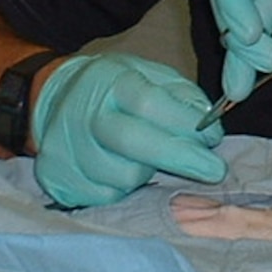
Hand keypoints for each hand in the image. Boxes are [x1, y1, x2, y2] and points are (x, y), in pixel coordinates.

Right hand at [29, 53, 226, 207]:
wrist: (57, 100)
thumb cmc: (116, 90)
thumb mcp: (150, 75)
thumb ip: (182, 96)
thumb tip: (208, 128)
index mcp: (110, 83)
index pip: (150, 104)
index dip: (186, 124)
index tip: (214, 139)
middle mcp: (84, 114)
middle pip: (134, 142)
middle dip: (181, 159)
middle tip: (215, 171)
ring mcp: (66, 148)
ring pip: (122, 176)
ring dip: (150, 175)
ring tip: (150, 160)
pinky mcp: (57, 177)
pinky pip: (105, 196)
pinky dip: (124, 189)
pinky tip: (123, 170)